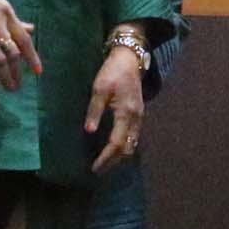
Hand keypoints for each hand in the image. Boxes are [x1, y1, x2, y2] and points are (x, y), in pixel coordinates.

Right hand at [0, 0, 42, 91]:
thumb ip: (13, 20)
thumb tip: (31, 29)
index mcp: (7, 13)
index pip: (24, 39)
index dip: (32, 57)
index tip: (38, 72)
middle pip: (13, 52)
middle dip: (17, 72)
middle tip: (18, 86)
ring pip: (0, 59)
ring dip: (5, 76)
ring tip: (8, 88)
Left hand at [84, 45, 146, 172]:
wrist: (130, 59)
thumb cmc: (112, 72)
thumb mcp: (99, 89)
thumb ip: (94, 111)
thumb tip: (89, 131)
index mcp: (126, 113)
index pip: (117, 143)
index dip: (106, 157)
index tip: (95, 167)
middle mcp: (136, 118)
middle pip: (128, 148)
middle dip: (114, 161)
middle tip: (99, 169)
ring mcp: (139, 117)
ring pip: (132, 143)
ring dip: (119, 155)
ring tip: (105, 162)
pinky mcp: (138, 114)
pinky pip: (133, 136)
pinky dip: (123, 146)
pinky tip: (113, 148)